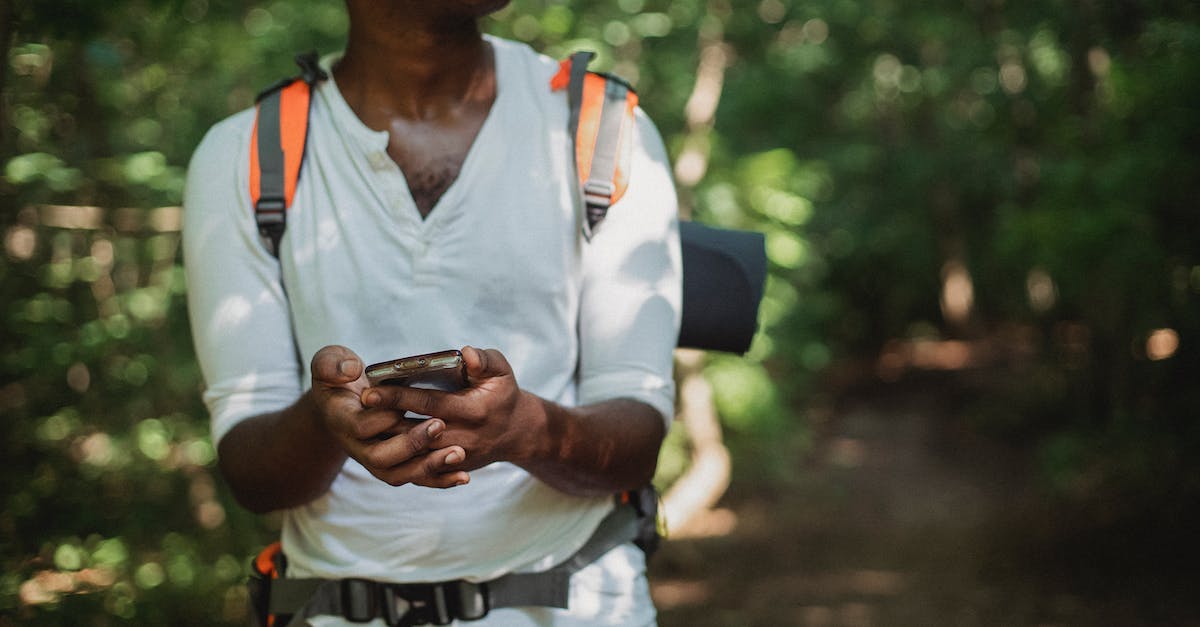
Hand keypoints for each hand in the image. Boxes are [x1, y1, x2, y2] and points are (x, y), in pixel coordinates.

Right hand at [310, 345, 468, 487]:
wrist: (338, 402)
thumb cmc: (337, 377)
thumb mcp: (328, 363)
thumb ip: (332, 364)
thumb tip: (351, 370)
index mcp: (341, 420)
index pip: (360, 428)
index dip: (382, 419)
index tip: (404, 406)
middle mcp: (356, 446)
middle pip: (380, 458)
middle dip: (411, 444)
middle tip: (440, 425)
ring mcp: (374, 458)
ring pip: (399, 474)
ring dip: (429, 467)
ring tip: (458, 453)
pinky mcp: (393, 464)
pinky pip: (415, 478)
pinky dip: (439, 480)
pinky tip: (463, 476)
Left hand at [360, 346, 540, 473]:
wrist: (516, 432)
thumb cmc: (502, 394)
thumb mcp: (501, 371)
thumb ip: (484, 360)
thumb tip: (465, 353)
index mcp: (475, 410)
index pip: (429, 404)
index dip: (399, 398)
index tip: (370, 390)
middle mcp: (465, 438)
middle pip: (415, 432)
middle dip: (385, 420)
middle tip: (359, 405)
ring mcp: (458, 457)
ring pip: (415, 453)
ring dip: (388, 439)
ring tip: (363, 422)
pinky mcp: (452, 469)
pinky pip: (421, 469)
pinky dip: (400, 457)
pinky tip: (380, 442)